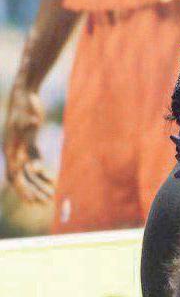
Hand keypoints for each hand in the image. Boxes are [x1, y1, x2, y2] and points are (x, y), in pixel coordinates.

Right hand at [3, 86, 54, 203]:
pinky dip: (42, 173)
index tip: (33, 201)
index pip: (15, 176)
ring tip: (50, 196)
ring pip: (28, 172)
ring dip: (38, 184)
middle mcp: (13, 151)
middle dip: (32, 191)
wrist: (25, 94)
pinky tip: (51, 181)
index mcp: (10, 149)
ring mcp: (20, 148)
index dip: (23, 190)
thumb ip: (30, 128)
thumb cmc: (27, 105)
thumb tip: (33, 135)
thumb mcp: (29, 118)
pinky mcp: (28, 144)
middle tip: (45, 202)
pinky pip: (34, 163)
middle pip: (21, 177)